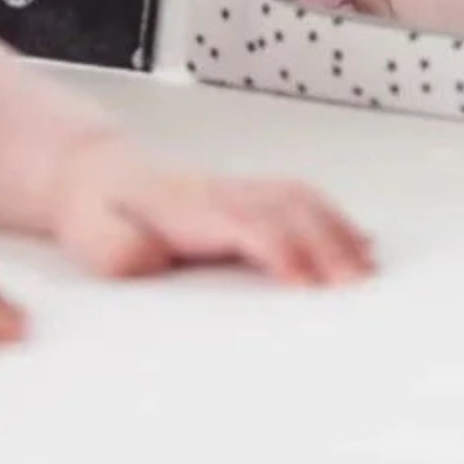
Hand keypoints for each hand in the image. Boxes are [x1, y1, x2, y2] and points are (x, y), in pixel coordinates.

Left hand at [50, 138, 375, 285]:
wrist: (92, 176)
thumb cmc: (98, 215)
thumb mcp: (96, 241)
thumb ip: (124, 252)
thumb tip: (150, 262)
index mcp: (190, 207)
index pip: (248, 224)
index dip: (279, 250)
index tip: (306, 283)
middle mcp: (223, 193)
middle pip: (289, 208)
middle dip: (329, 245)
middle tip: (360, 287)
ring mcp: (238, 190)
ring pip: (302, 200)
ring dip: (340, 231)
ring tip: (371, 270)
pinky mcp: (246, 196)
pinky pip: (300, 199)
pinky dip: (335, 219)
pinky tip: (359, 242)